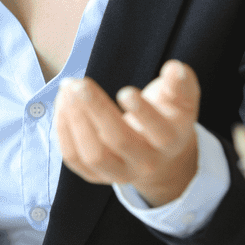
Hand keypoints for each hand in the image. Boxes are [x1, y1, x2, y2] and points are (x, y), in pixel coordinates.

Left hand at [53, 59, 200, 206]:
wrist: (158, 155)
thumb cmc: (167, 117)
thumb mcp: (181, 100)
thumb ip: (181, 84)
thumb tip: (175, 68)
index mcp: (170, 142)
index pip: (159, 132)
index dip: (143, 113)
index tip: (125, 92)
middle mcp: (146, 163)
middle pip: (120, 141)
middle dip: (97, 110)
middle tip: (79, 84)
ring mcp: (120, 173)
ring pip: (93, 155)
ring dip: (75, 120)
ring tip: (67, 89)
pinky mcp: (96, 176)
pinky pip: (74, 159)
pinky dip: (64, 130)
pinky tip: (62, 103)